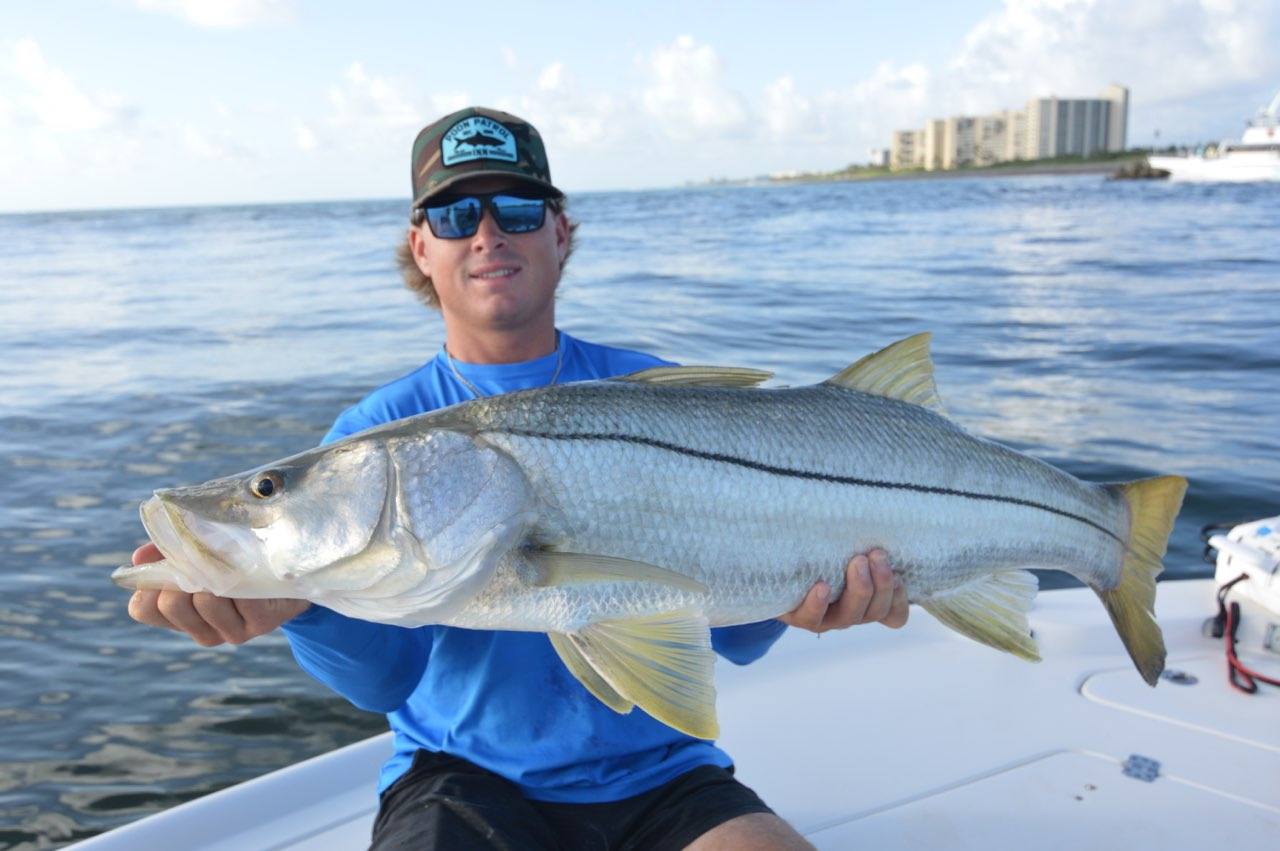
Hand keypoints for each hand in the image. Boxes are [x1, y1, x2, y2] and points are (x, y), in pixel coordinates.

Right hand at [125, 542, 309, 646]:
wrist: (291, 571)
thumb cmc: (238, 558)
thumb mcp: (201, 551)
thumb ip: (169, 552)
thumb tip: (139, 557)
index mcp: (182, 615)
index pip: (142, 609)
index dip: (147, 584)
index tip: (167, 564)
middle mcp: (203, 631)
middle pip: (172, 604)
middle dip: (183, 574)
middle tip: (202, 556)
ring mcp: (232, 632)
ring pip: (206, 600)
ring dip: (216, 572)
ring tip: (231, 559)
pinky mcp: (261, 624)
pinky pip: (241, 596)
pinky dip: (244, 575)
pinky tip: (251, 566)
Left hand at [780, 549, 908, 633]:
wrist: (777, 571)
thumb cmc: (821, 554)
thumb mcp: (846, 548)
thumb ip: (865, 542)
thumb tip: (880, 512)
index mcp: (867, 603)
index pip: (894, 614)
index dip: (901, 600)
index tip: (900, 576)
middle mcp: (850, 614)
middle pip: (876, 611)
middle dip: (881, 583)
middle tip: (876, 554)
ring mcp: (826, 619)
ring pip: (850, 616)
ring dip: (858, 589)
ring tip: (857, 562)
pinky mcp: (800, 617)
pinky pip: (812, 617)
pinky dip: (818, 603)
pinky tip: (823, 586)